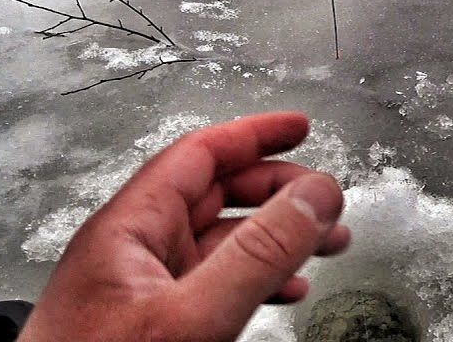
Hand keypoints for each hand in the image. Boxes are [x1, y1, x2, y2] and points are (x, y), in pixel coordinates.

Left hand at [18, 112, 350, 341]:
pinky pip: (213, 285)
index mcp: (127, 229)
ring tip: (326, 244)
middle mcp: (131, 253)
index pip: (198, 156)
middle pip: (214, 195)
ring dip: (277, 239)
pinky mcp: (152, 326)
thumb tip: (313, 195)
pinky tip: (287, 290)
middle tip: (325, 200)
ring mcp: (141, 292)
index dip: (253, 135)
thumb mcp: (192, 314)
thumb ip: (257, 253)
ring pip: (220, 243)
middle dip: (278, 192)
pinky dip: (258, 280)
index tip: (299, 129)